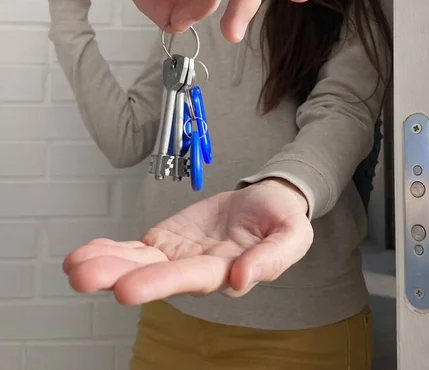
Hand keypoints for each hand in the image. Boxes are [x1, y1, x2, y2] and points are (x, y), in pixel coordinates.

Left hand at [63, 179, 312, 304]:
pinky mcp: (166, 243)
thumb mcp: (292, 232)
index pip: (195, 278)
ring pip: (139, 264)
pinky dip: (110, 250)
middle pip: (157, 276)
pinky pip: (135, 249)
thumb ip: (274, 255)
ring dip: (106, 265)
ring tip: (75, 266)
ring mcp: (178, 258)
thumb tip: (242, 279)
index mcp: (229, 271)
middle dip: (121, 277)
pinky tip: (85, 253)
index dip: (165, 281)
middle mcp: (198, 271)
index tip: (131, 289)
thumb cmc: (281, 216)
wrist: (265, 202)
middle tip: (86, 278)